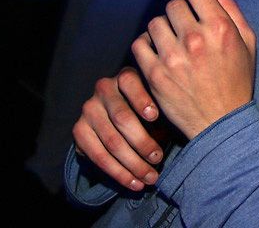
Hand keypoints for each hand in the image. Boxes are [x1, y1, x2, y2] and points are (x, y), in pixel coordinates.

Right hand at [71, 67, 163, 191]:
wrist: (116, 118)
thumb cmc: (148, 109)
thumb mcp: (157, 103)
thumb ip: (163, 109)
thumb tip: (180, 125)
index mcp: (125, 76)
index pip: (130, 82)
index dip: (142, 99)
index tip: (155, 116)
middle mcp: (103, 89)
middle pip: (122, 117)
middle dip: (142, 142)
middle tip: (158, 158)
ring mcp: (88, 109)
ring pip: (111, 140)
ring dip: (132, 163)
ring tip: (150, 177)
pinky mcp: (78, 130)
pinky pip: (97, 156)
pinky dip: (118, 173)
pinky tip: (133, 182)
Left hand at [132, 0, 255, 139]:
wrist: (221, 122)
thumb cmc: (237, 80)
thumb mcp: (247, 41)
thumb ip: (230, 8)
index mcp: (220, 27)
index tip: (193, 2)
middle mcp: (195, 38)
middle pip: (173, 4)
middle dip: (179, 13)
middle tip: (185, 28)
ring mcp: (173, 57)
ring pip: (155, 22)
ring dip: (163, 29)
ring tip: (172, 43)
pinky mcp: (155, 74)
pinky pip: (139, 44)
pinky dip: (147, 46)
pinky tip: (159, 54)